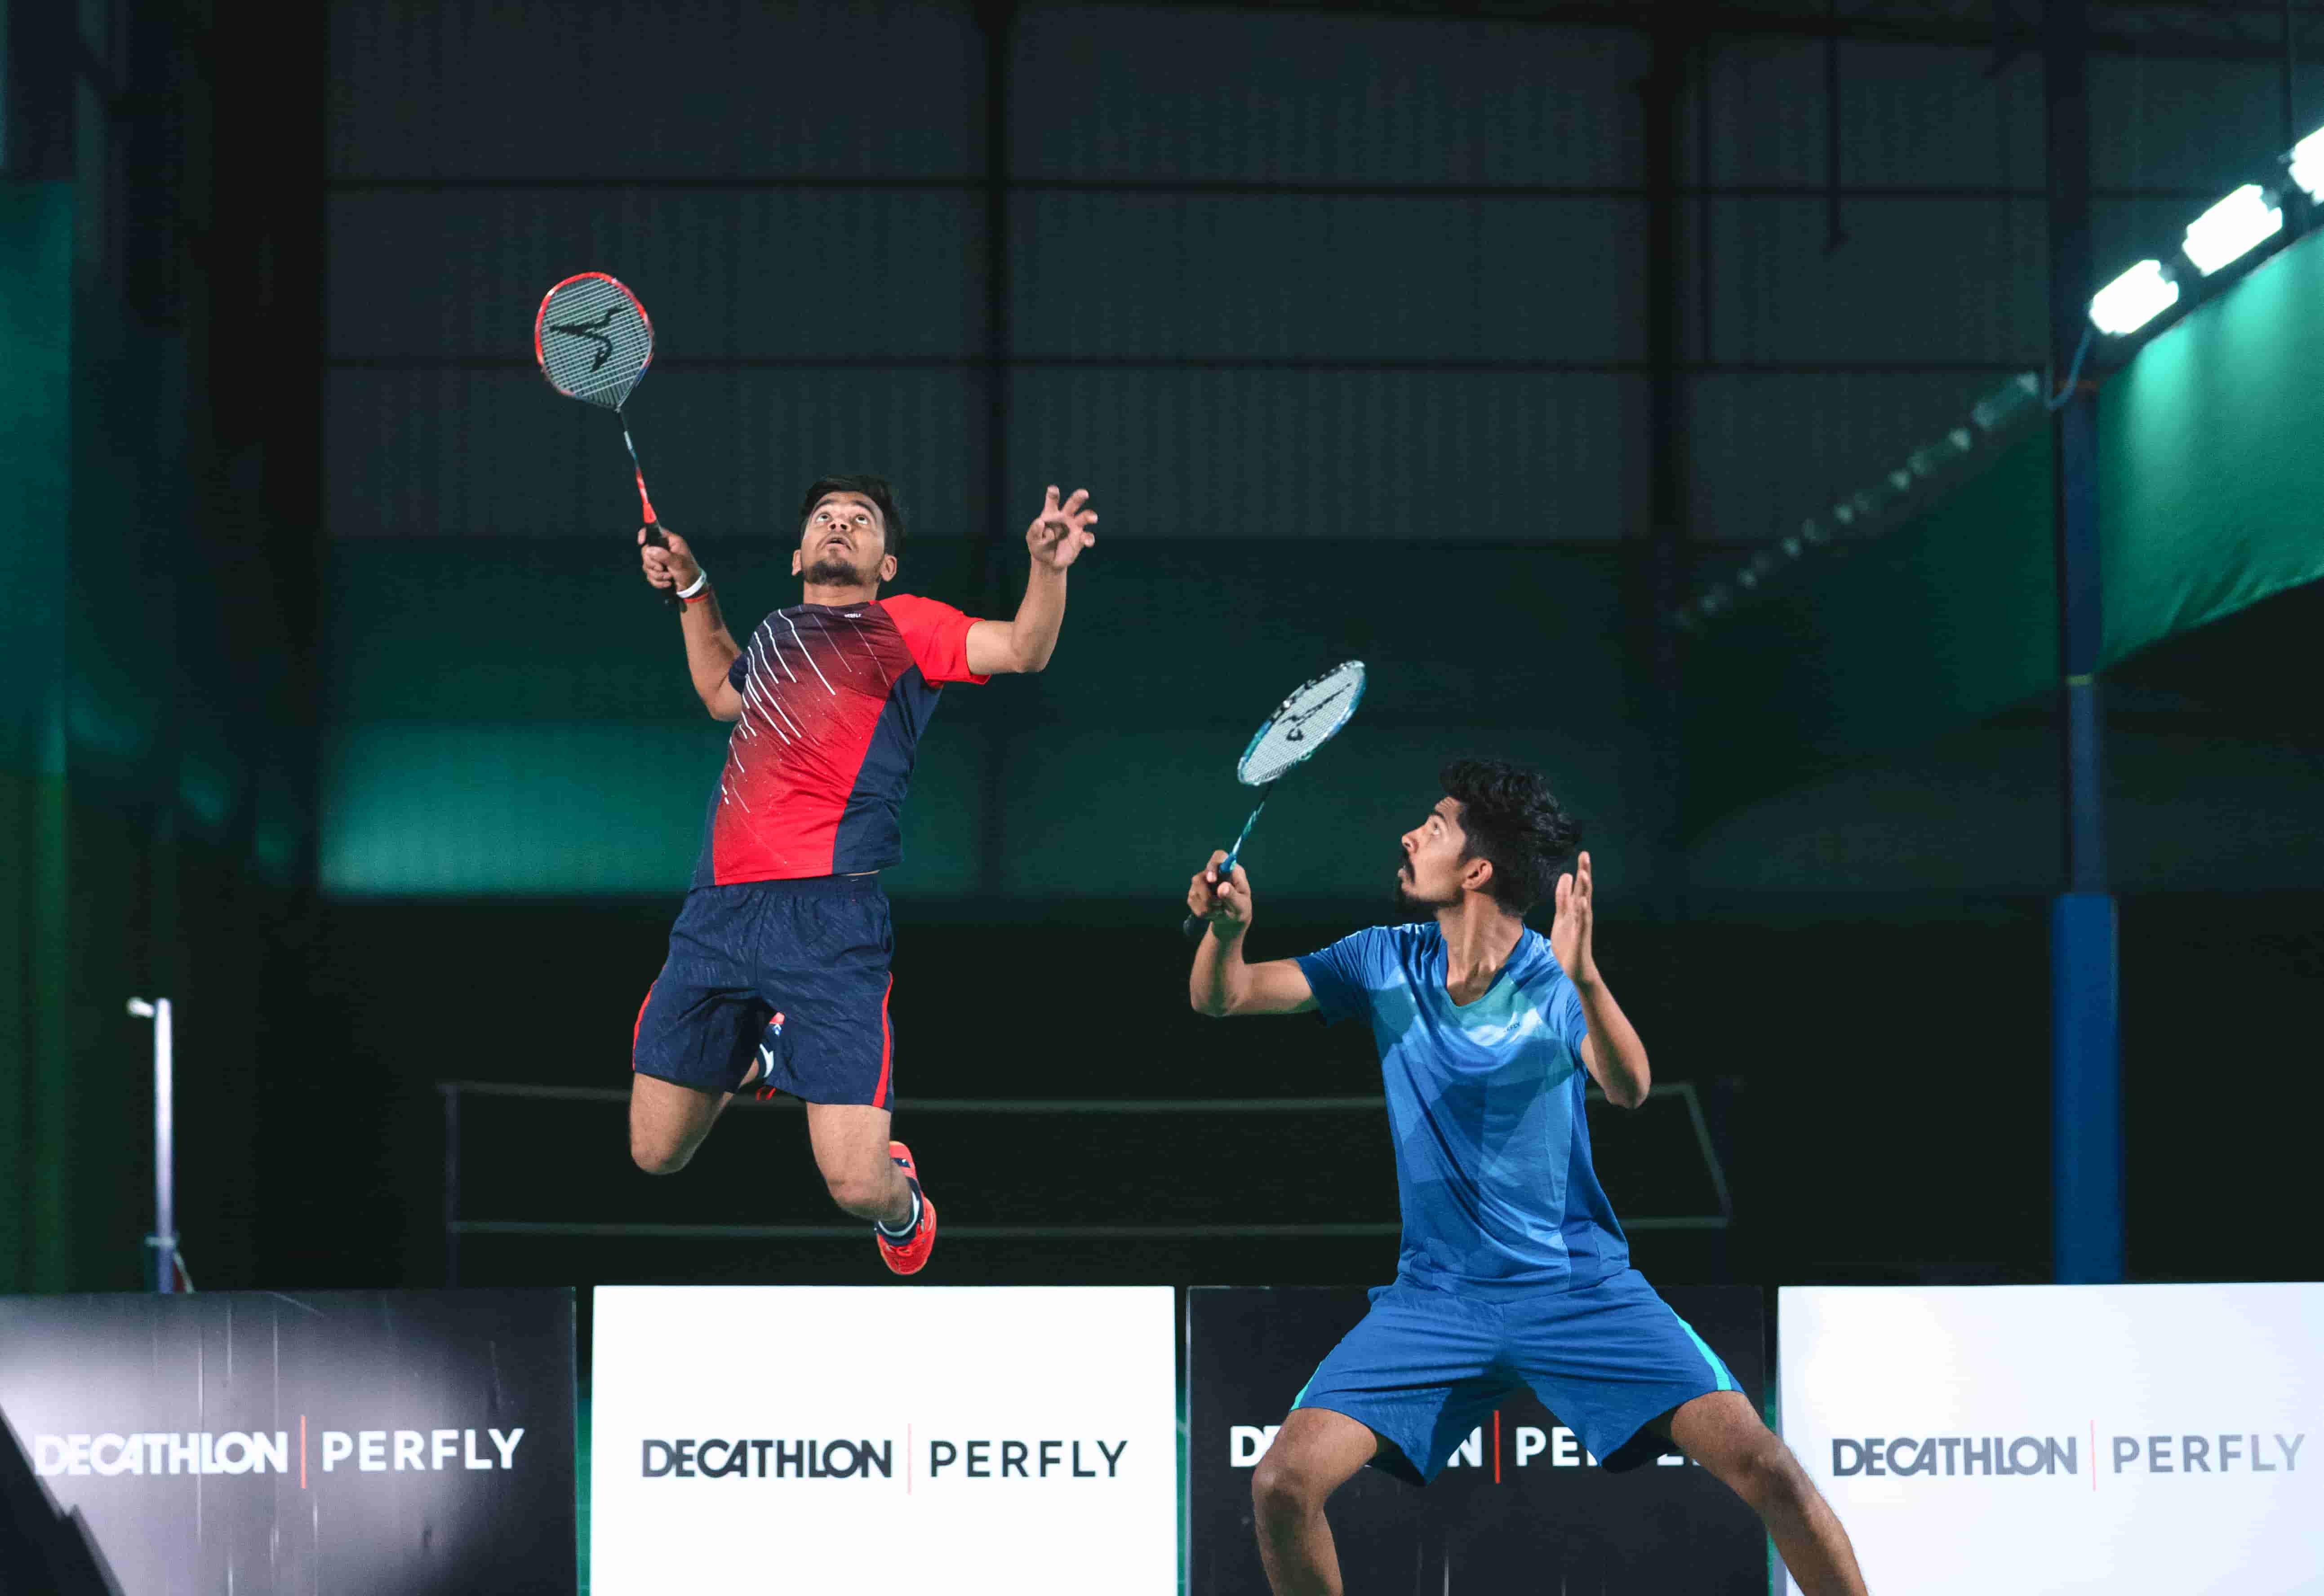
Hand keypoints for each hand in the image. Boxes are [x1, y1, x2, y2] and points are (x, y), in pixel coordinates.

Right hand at [639, 524, 699, 591]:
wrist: (691, 587)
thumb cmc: (689, 571)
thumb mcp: (678, 563)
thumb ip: (664, 556)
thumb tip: (649, 550)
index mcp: (670, 541)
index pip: (654, 531)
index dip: (645, 534)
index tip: (641, 542)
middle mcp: (663, 548)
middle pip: (646, 550)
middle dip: (652, 563)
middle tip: (662, 568)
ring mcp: (658, 559)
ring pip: (646, 565)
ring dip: (657, 574)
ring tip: (669, 576)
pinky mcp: (656, 570)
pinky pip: (649, 575)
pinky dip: (657, 581)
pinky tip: (668, 583)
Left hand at [1026, 486, 1097, 570]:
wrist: (1049, 562)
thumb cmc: (1039, 547)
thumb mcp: (1032, 540)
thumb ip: (1034, 531)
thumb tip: (1039, 522)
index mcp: (1051, 513)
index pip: (1052, 500)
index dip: (1053, 494)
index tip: (1052, 489)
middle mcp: (1065, 517)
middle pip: (1073, 503)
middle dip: (1078, 497)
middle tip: (1084, 493)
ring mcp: (1074, 527)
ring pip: (1084, 517)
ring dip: (1089, 516)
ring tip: (1093, 518)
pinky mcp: (1080, 539)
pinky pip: (1087, 536)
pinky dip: (1089, 539)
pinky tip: (1087, 543)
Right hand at [1187, 850, 1251, 938]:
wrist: (1232, 920)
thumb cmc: (1240, 909)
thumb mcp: (1241, 905)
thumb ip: (1233, 896)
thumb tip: (1222, 887)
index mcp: (1230, 871)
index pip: (1219, 857)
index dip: (1213, 865)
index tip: (1211, 880)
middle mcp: (1215, 873)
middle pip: (1200, 877)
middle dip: (1207, 896)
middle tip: (1219, 905)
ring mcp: (1203, 883)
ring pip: (1194, 891)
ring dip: (1206, 906)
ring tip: (1219, 911)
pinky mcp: (1195, 893)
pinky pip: (1192, 901)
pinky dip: (1203, 912)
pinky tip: (1213, 913)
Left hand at [1550, 851, 1597, 986]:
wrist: (1575, 968)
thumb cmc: (1569, 943)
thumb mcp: (1562, 916)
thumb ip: (1563, 898)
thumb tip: (1566, 877)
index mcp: (1575, 909)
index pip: (1578, 887)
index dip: (1580, 872)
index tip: (1583, 853)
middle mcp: (1581, 914)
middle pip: (1584, 890)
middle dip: (1584, 873)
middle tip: (1585, 855)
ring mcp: (1582, 925)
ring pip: (1584, 904)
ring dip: (1584, 889)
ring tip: (1583, 873)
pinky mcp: (1581, 937)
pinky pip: (1582, 923)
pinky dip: (1582, 912)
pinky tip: (1582, 901)